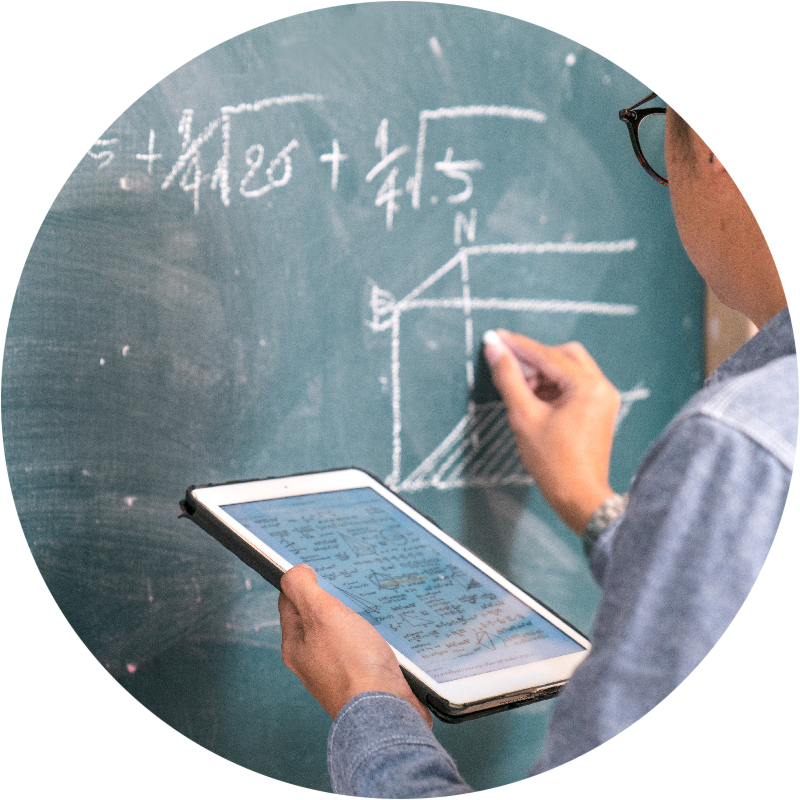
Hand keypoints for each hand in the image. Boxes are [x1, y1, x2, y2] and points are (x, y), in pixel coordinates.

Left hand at [278, 564, 432, 725]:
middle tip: (348, 580)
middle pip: (317, 615)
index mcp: (295, 644)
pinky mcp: (363, 675)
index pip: (290, 601)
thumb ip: (303, 588)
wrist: (385, 710)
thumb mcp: (321, 614)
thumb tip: (295, 572)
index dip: (303, 581)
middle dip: (332, 596)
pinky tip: (384, 625)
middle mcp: (312, 658)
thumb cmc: (351, 664)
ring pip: (343, 629)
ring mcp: (338, 668)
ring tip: (368, 600)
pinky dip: (372, 631)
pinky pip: (364, 644)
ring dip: (355, 614)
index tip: (321, 567)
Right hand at [483, 329, 618, 532]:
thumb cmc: (555, 464)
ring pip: (570, 369)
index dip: (518, 345)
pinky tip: (536, 402)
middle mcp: (601, 387)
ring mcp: (603, 399)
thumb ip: (508, 378)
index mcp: (588, 386)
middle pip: (564, 355)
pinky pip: (575, 386)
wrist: (579, 497)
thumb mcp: (524, 416)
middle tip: (509, 366)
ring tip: (522, 393)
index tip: (496, 337)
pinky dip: (554, 388)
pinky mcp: (599, 411)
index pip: (547, 354)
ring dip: (544, 374)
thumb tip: (495, 349)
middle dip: (535, 359)